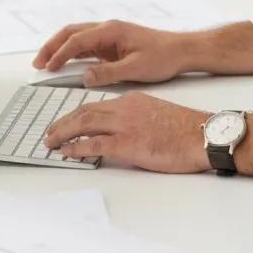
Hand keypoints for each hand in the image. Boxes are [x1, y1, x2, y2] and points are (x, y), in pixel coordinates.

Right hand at [33, 19, 193, 87]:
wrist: (181, 50)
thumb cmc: (163, 56)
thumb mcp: (136, 68)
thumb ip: (108, 72)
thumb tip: (85, 77)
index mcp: (111, 30)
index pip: (77, 39)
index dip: (60, 53)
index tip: (47, 67)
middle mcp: (107, 29)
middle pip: (71, 33)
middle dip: (52, 46)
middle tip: (37, 64)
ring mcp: (109, 36)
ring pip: (77, 37)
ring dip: (60, 49)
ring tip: (45, 64)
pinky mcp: (112, 44)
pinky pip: (87, 46)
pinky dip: (73, 53)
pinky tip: (66, 65)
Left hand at [43, 92, 210, 172]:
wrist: (202, 135)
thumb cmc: (186, 129)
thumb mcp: (156, 113)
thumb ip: (136, 117)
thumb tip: (121, 132)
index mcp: (132, 100)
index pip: (97, 104)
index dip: (77, 113)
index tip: (67, 121)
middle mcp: (125, 108)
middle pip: (84, 111)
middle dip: (63, 122)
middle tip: (50, 132)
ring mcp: (125, 125)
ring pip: (83, 124)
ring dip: (62, 133)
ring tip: (50, 142)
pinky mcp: (127, 143)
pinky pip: (93, 145)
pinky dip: (76, 148)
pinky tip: (66, 152)